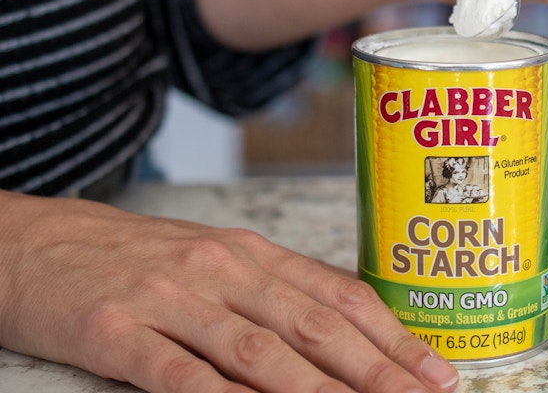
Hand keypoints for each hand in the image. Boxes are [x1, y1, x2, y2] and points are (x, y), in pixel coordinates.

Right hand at [0, 191, 458, 391]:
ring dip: (318, 391)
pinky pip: (179, 373)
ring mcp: (170, 297)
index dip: (393, 337)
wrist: (36, 240)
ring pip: (260, 350)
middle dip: (377, 370)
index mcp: (251, 254)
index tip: (436, 373)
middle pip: (314, 326)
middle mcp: (222, 270)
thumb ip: (275, 291)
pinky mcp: (117, 329)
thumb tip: (345, 328)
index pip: (339, 296)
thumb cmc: (135, 256)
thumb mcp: (214, 259)